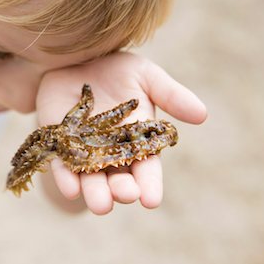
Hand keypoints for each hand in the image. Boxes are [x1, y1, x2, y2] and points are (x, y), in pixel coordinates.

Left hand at [36, 52, 206, 214]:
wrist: (77, 58)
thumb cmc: (117, 70)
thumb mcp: (146, 77)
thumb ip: (171, 96)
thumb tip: (203, 114)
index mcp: (136, 142)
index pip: (146, 169)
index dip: (150, 185)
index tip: (151, 200)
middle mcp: (111, 153)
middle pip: (118, 178)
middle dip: (122, 189)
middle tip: (125, 194)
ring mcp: (84, 151)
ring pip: (90, 179)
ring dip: (95, 193)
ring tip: (101, 205)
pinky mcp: (60, 144)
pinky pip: (62, 165)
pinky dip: (66, 178)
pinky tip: (71, 189)